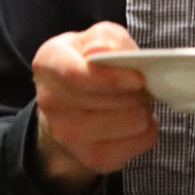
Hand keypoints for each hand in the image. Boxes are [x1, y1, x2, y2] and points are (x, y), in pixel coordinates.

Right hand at [32, 23, 156, 194]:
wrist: (74, 102)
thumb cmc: (90, 64)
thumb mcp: (99, 37)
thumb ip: (106, 39)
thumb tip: (103, 52)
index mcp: (48, 63)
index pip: (76, 75)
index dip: (111, 78)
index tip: (138, 78)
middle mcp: (50, 101)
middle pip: (104, 102)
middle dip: (134, 93)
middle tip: (144, 86)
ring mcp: (67, 135)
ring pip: (124, 125)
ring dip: (142, 112)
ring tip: (139, 101)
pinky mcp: (90, 157)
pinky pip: (134, 146)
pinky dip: (146, 132)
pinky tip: (139, 120)